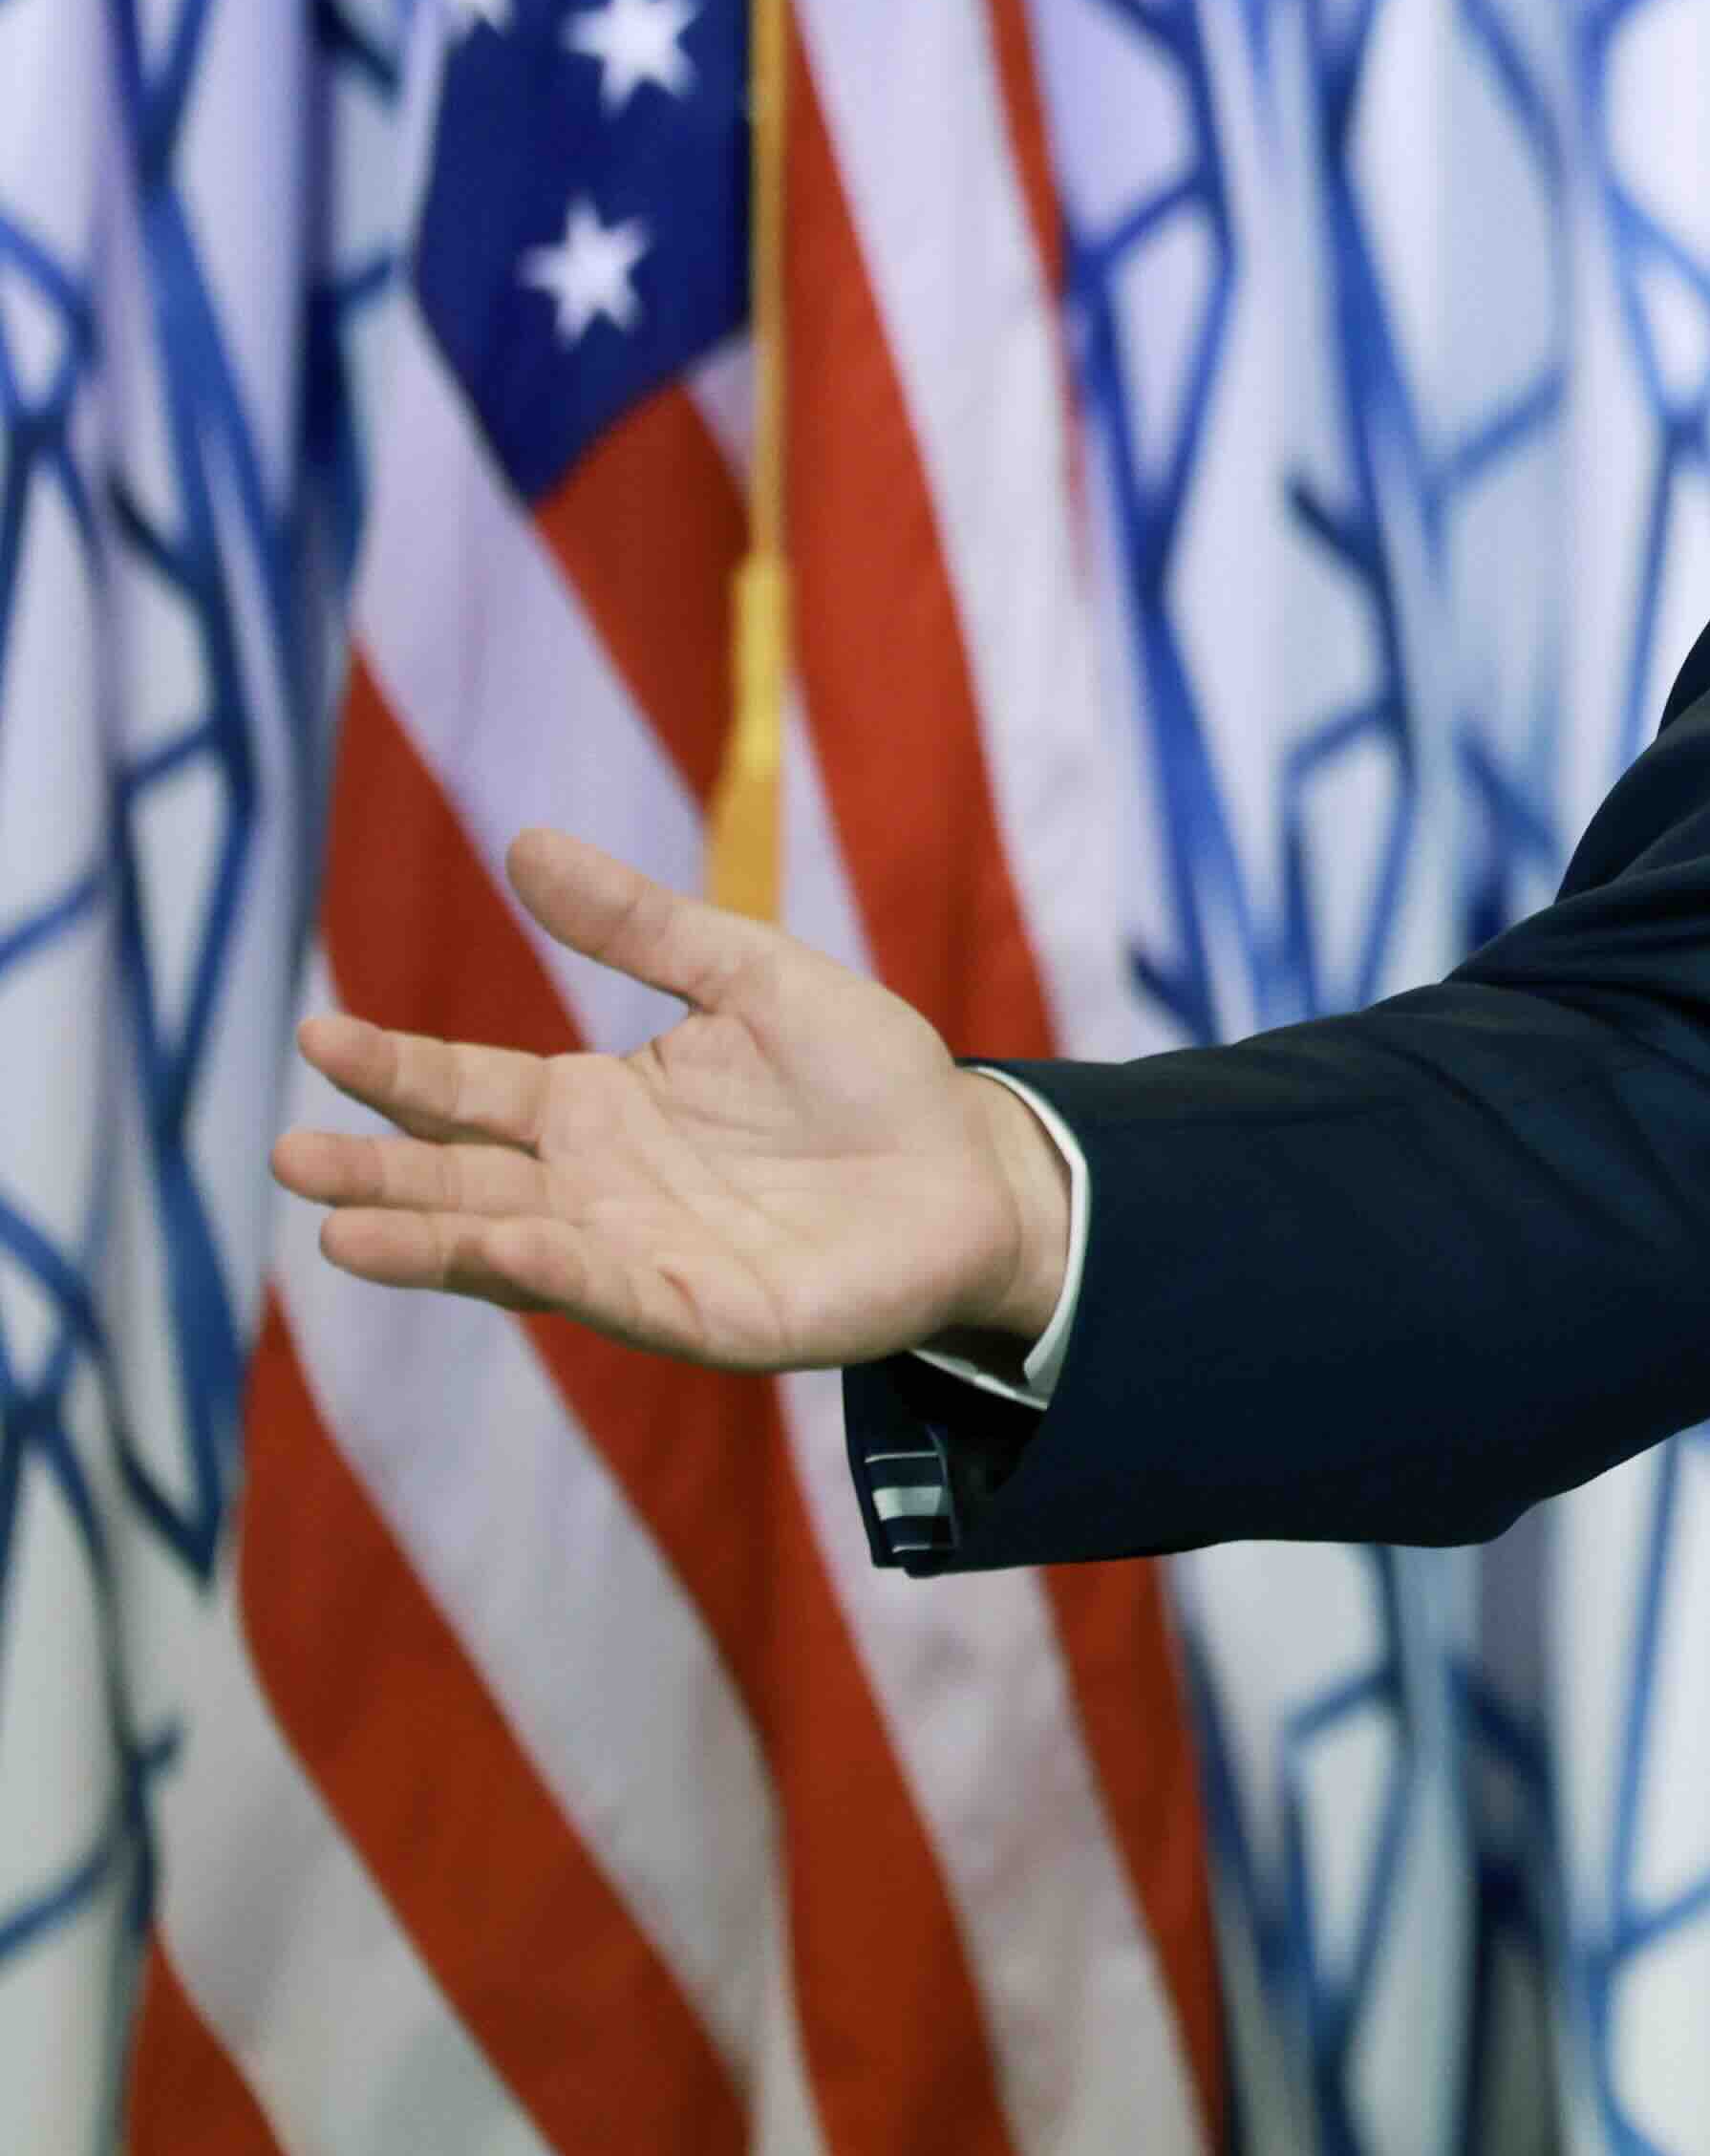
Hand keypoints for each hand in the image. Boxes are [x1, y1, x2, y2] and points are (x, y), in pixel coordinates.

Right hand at [275, 826, 1068, 1371]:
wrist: (974, 1164)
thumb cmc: (865, 1075)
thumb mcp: (751, 976)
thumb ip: (642, 924)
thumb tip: (525, 841)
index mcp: (595, 1109)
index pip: (467, 1091)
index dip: (394, 1069)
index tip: (318, 1034)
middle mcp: (595, 1191)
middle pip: (461, 1181)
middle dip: (375, 1174)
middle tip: (289, 1156)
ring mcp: (641, 1260)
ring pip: (512, 1251)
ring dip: (430, 1242)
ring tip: (339, 1231)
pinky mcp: (709, 1314)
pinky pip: (617, 1294)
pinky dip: (555, 1272)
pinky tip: (501, 1248)